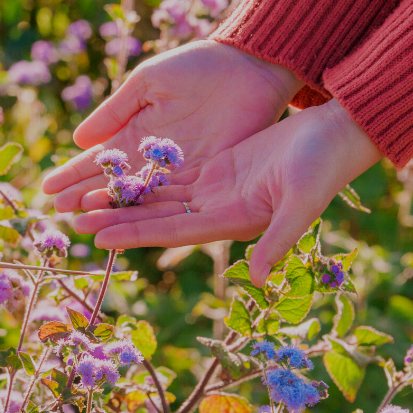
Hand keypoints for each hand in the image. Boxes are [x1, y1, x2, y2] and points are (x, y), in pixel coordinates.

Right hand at [41, 40, 302, 210]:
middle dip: (86, 197)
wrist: (247, 66)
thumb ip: (115, 110)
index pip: (98, 159)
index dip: (73, 174)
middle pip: (114, 184)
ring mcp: (178, 171)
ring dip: (112, 211)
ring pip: (139, 197)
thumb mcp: (147, 83)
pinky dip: (149, 212)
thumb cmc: (195, 66)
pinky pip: (173, 200)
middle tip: (58, 212)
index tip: (47, 188)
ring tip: (84, 223)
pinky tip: (126, 224)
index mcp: (135, 132)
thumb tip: (79, 139)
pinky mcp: (205, 178)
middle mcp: (153, 158)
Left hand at [72, 100, 382, 286]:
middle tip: (76, 218)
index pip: (172, 232)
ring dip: (126, 197)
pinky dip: (146, 174)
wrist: (336, 134)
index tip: (99, 238)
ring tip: (87, 196)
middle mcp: (219, 211)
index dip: (135, 235)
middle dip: (118, 217)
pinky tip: (119, 172)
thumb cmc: (324, 165)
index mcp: (233, 222)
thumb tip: (260, 278)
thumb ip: (279, 239)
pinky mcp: (219, 167)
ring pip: (160, 195)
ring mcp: (216, 189)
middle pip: (158, 216)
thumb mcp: (302, 202)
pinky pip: (174, 172)